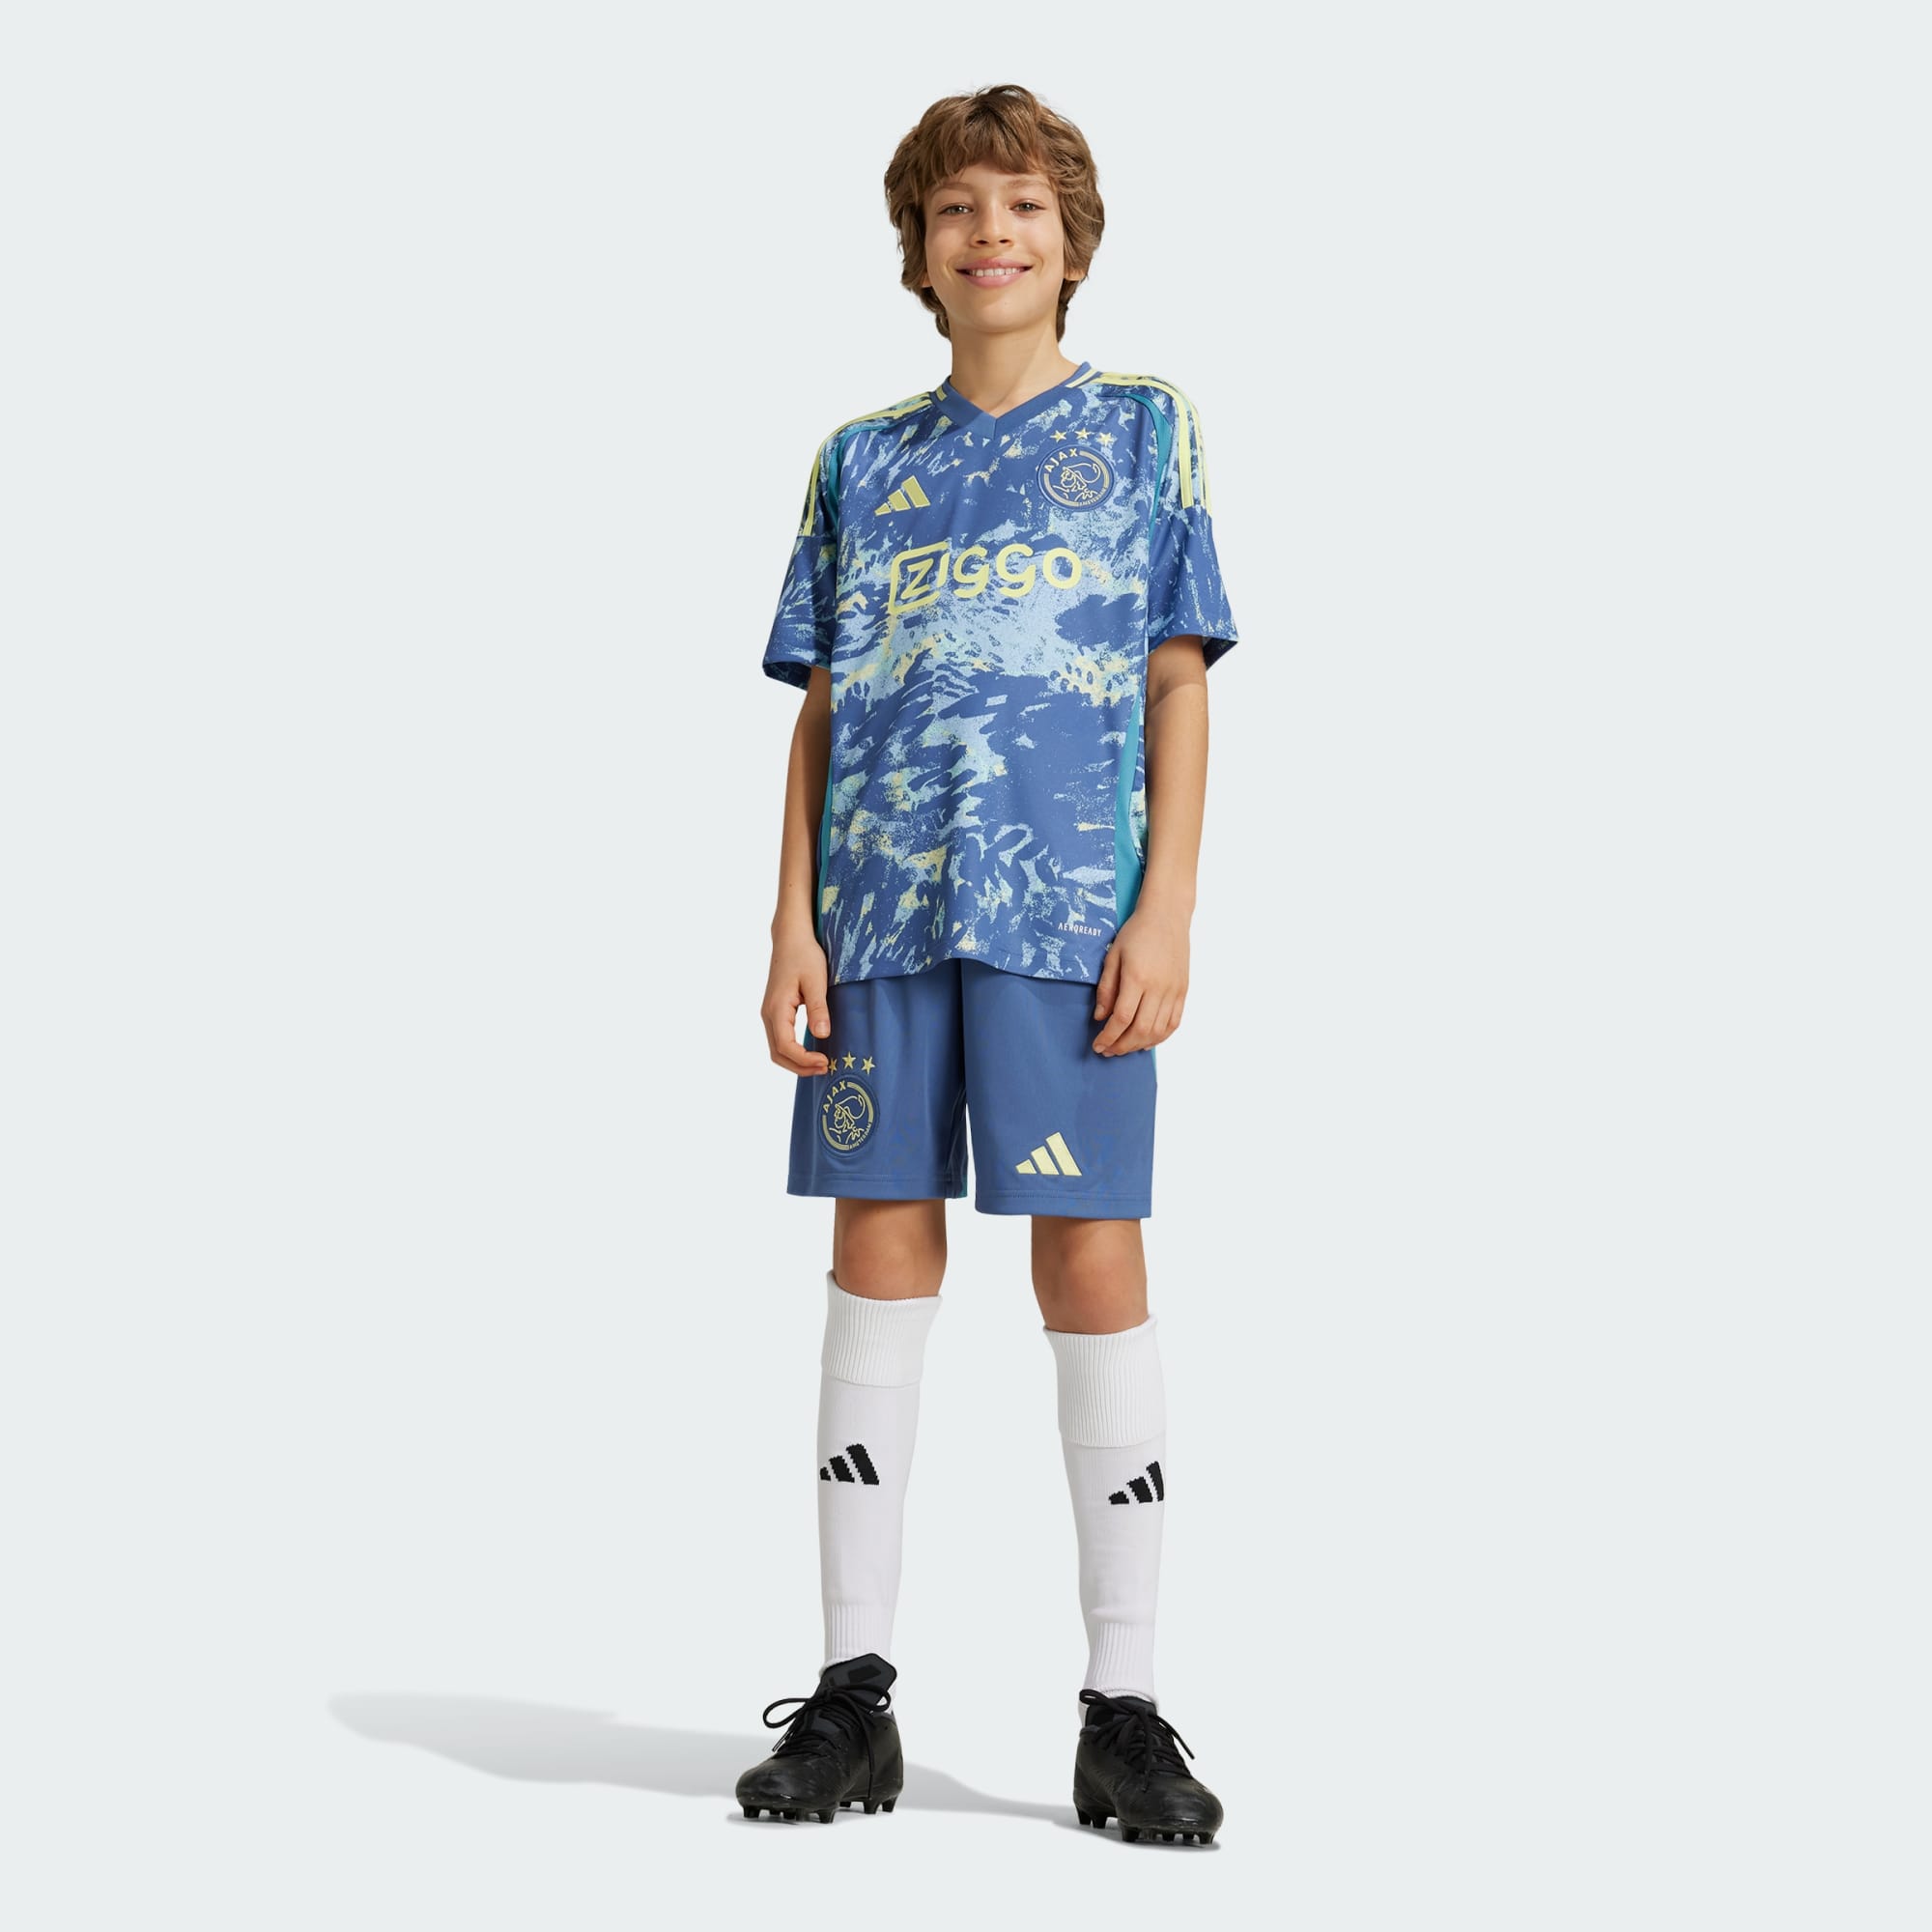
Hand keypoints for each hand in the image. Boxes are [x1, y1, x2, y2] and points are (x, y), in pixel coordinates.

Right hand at [762, 930, 832, 1074]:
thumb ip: (818, 1008)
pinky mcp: (775, 1012)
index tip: (825, 1061)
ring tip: (820, 1063)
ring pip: (777, 1049)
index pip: (785, 1045)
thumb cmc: (804, 955)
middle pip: (777, 1053)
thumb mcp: (816, 980)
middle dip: (799, 1067)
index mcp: (776, 1008)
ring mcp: (769, 1014)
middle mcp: (768, 1014)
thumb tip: (822, 1035)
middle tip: (825, 1068)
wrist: (790, 939)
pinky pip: (780, 1040)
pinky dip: (793, 1052)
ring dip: (796, 1062)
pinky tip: (811, 1052)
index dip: (804, 1060)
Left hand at [1091, 905, 1188, 1054]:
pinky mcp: (1183, 991)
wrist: (1167, 916)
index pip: (1121, 1018)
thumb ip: (1106, 988)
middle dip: (1121, 1046)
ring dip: (1139, 1045)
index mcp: (1137, 977)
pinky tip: (1146, 1042)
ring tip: (1124, 1048)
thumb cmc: (1136, 933)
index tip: (1098, 1045)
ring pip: (1158, 1031)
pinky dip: (1160, 1037)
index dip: (1108, 1037)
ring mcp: (1174, 991)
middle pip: (1140, 1030)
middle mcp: (1158, 987)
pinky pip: (1174, 1023)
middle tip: (1108, 1051)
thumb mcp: (1113, 956)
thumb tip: (1100, 1017)